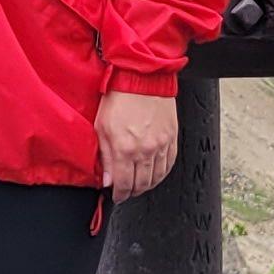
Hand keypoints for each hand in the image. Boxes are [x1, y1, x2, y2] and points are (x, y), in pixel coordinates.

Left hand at [94, 89, 181, 204]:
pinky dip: (162, 173)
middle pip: (141, 184)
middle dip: (132, 192)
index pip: (123, 184)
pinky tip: (155, 173)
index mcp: (125, 149)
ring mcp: (161, 145)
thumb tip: (107, 179)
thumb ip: (105, 157)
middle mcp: (145, 150)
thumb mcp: (102, 127)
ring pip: (156, 177)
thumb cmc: (120, 97)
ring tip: (139, 185)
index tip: (117, 195)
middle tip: (127, 192)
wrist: (143, 77)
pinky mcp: (172, 138)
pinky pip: (170, 164)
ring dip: (147, 185)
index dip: (119, 194)